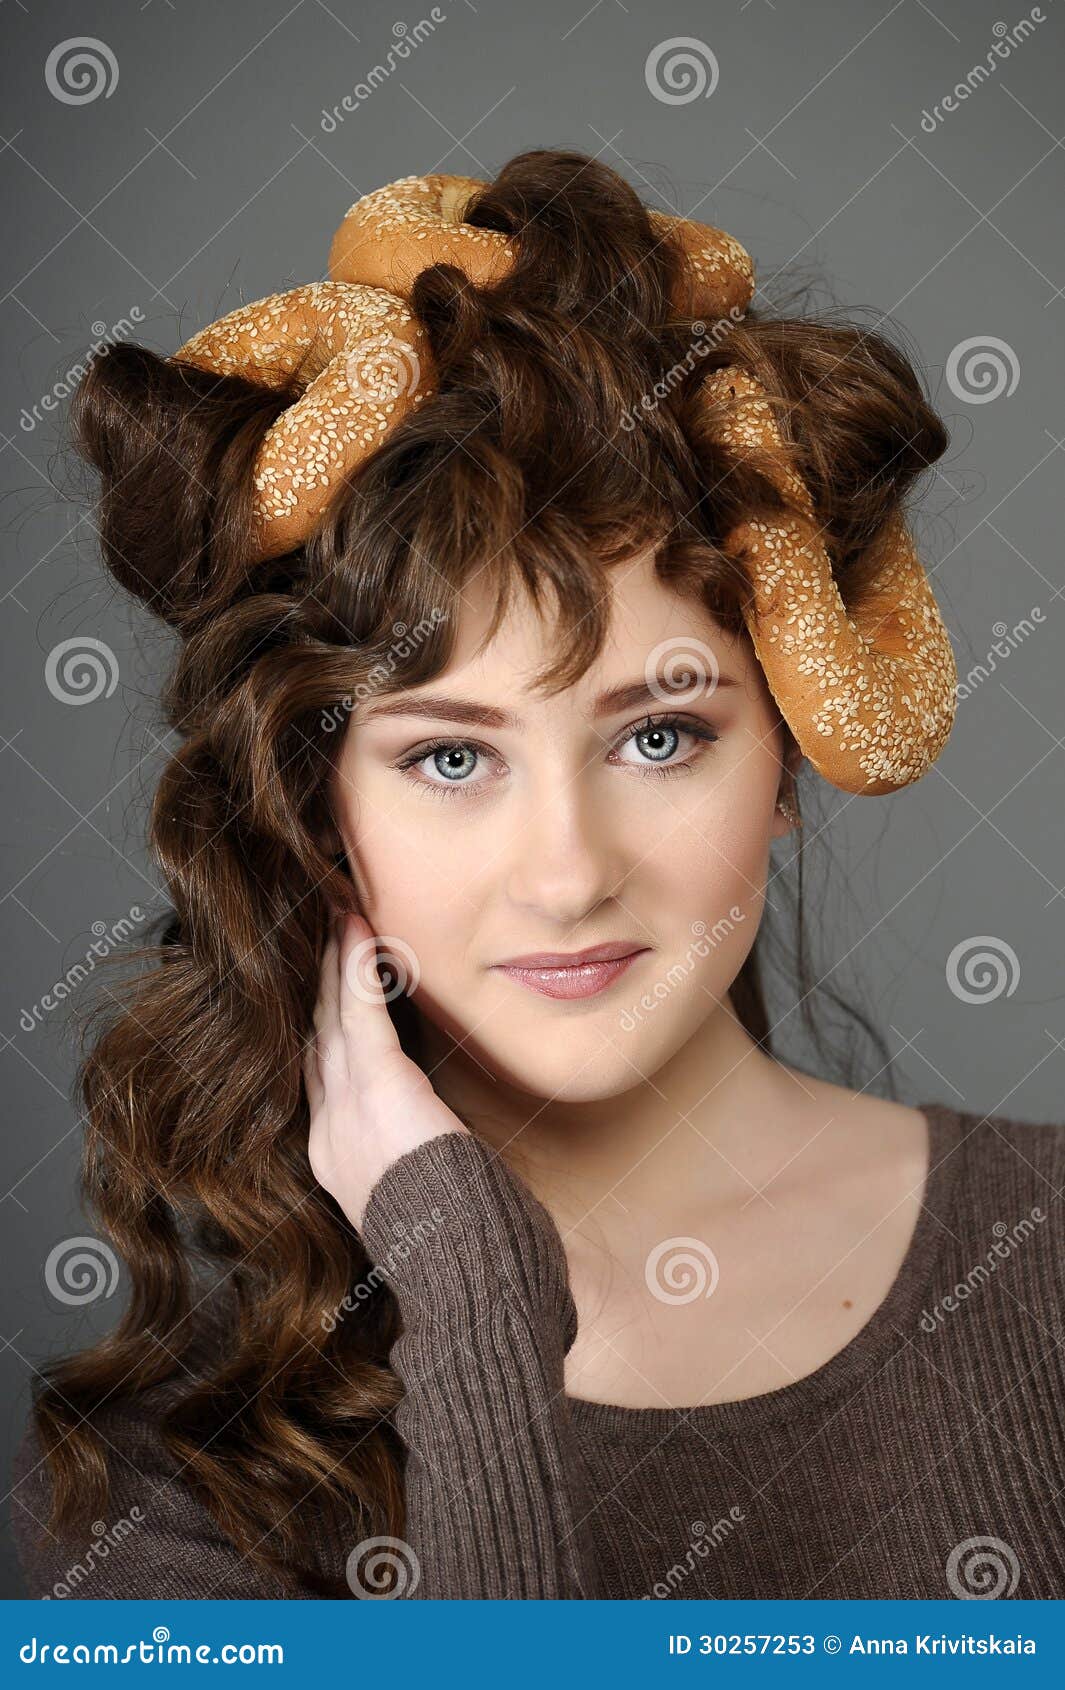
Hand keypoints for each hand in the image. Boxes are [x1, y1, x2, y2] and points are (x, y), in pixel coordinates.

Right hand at [304, 910, 469, 1230]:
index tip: (315, 988)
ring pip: (330, 1016)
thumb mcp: (423, 1199)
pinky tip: (356, 928)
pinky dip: (356, 966)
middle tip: (314, 934)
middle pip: (315, 1037)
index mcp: (336, 1160)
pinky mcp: (378, 1087)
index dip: (314, 1027)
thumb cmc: (458, 1243)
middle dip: (314, 983)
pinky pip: (360, 1012)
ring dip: (332, 960)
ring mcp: (347, 1108)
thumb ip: (417, 1164)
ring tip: (333, 915)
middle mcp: (330, 1131)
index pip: (317, 1076)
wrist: (458, 1268)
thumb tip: (440, 1144)